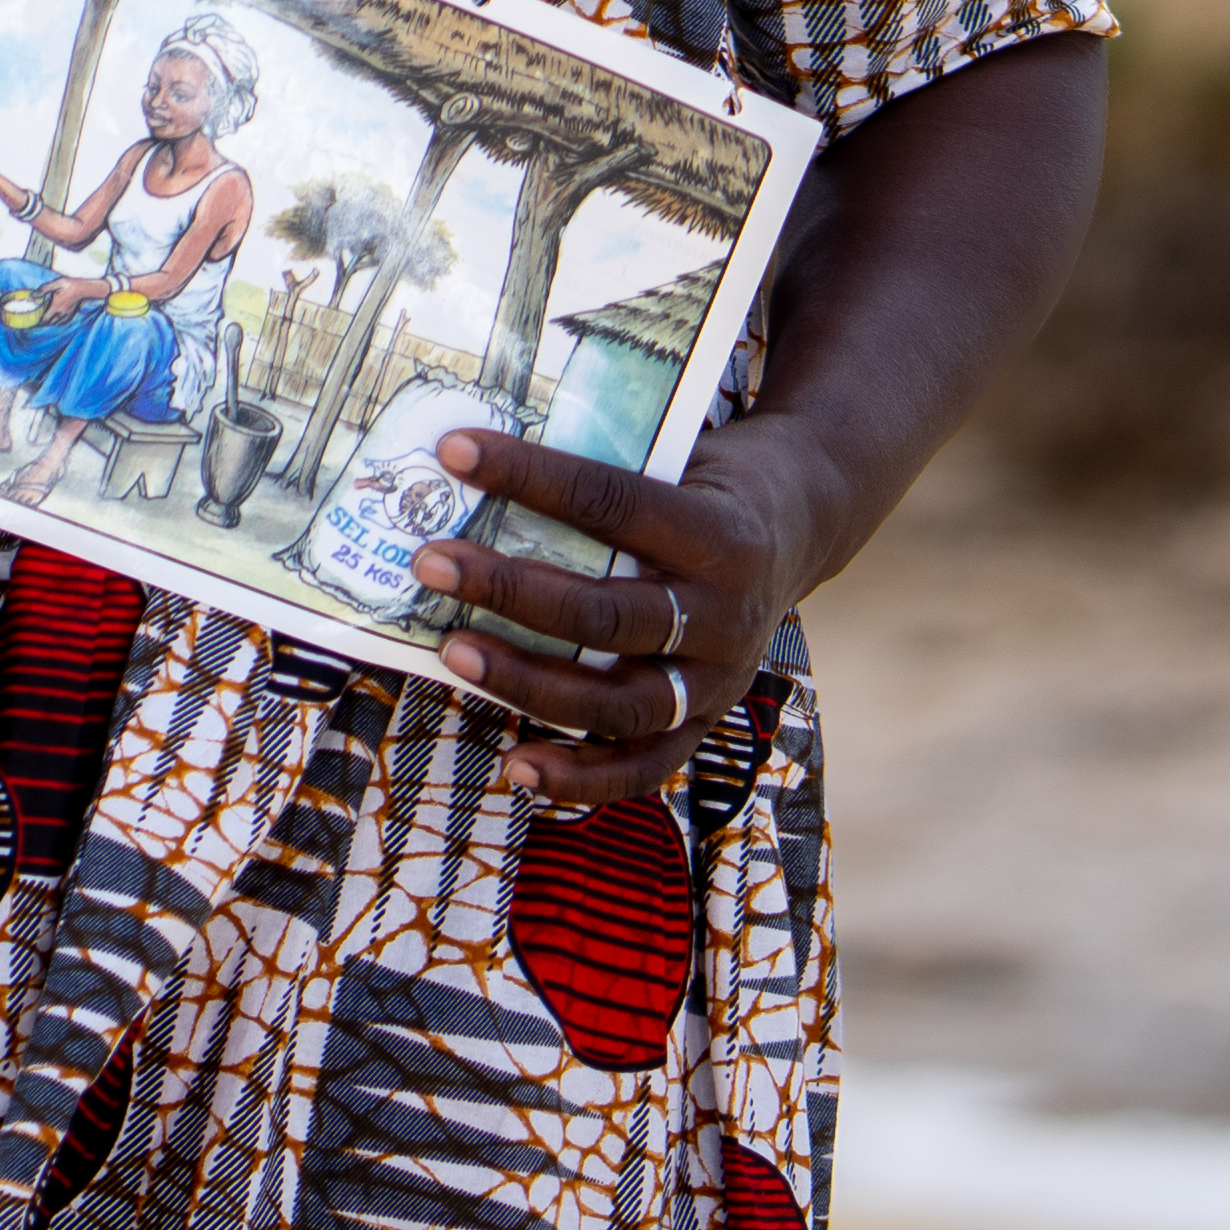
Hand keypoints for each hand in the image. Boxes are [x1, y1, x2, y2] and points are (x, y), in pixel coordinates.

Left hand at [0, 279, 65, 327]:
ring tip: (41, 322)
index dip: (35, 324)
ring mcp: (66, 315)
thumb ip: (43, 290)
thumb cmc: (70, 284)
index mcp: (55, 308)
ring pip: (55, 324)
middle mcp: (60, 314)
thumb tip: (31, 295)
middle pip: (48, 323)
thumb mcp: (55, 283)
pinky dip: (56, 321)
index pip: (43, 320)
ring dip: (47, 323)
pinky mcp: (71, 314)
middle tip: (32, 324)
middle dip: (40, 325)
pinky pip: (62, 321)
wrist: (85, 287)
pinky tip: (54, 318)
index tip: (27, 325)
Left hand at [414, 417, 845, 809]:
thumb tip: (475, 460)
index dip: (530, 476)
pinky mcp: (705, 723)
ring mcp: (718, 680)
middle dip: (510, 590)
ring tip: (453, 653)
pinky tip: (515, 766)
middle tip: (431, 561)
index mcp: (716, 534)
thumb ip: (601, 469)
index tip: (454, 451)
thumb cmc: (706, 483)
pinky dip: (580, 777)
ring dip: (528, 682)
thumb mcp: (676, 457)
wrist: (798, 528)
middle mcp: (724, 615)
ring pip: (618, 701)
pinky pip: (643, 767)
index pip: (611, 504)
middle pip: (607, 616)